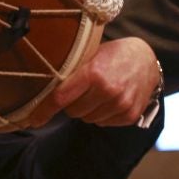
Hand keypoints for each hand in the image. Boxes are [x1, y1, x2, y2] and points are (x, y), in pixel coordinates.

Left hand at [28, 38, 159, 128]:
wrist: (147, 60)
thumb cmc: (113, 55)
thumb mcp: (92, 55)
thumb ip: (72, 72)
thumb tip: (42, 91)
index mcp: (93, 72)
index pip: (61, 98)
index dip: (44, 110)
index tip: (32, 120)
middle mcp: (107, 90)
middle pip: (73, 111)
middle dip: (73, 103)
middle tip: (82, 90)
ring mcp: (120, 105)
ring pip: (88, 119)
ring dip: (88, 110)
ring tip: (99, 93)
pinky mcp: (129, 115)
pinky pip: (103, 123)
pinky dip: (102, 115)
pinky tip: (111, 100)